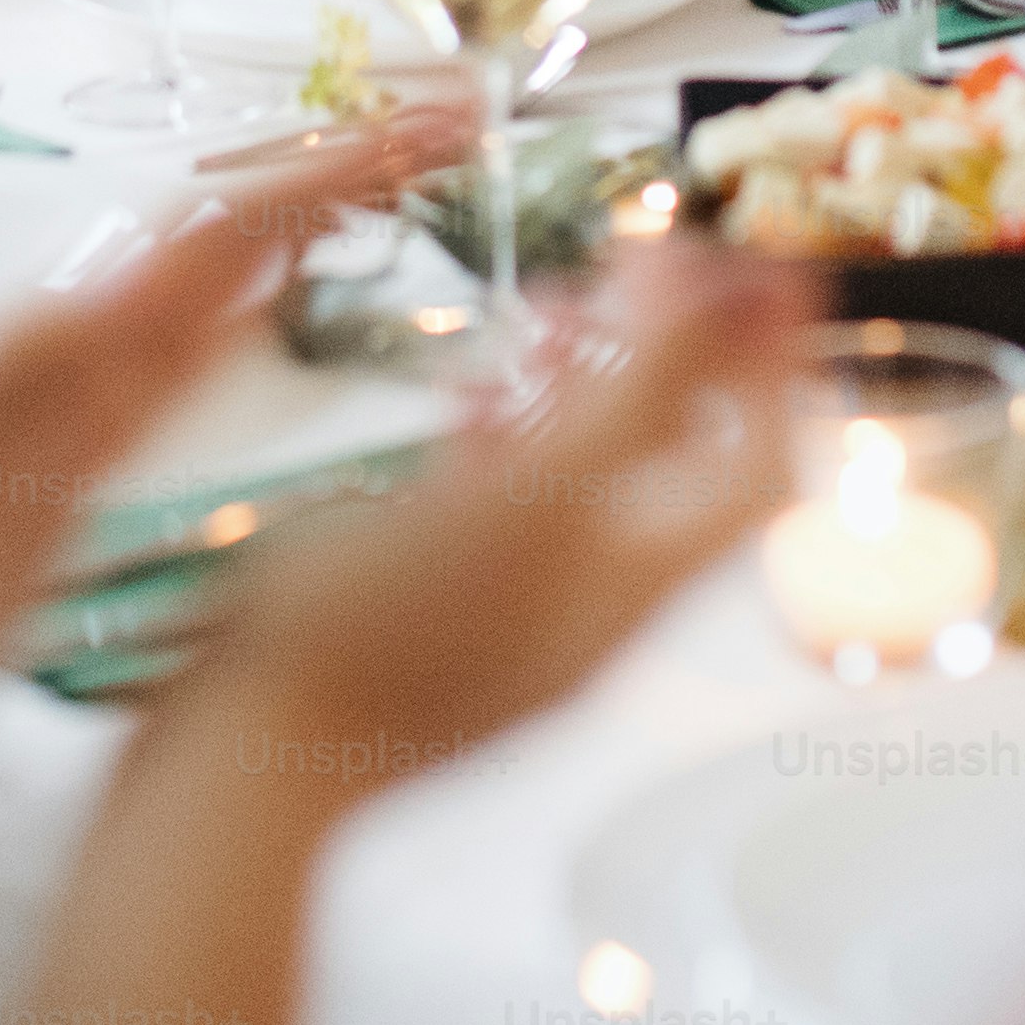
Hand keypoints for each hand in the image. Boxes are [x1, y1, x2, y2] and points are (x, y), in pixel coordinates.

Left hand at [0, 120, 434, 1009]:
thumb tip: (117, 276)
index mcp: (17, 369)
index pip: (200, 232)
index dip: (325, 169)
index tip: (442, 118)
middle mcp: (30, 379)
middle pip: (207, 237)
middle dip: (331, 169)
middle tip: (465, 124)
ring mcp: (35, 443)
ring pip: (198, 297)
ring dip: (303, 233)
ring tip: (415, 189)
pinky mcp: (38, 510)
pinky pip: (173, 384)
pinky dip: (254, 329)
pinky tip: (287, 332)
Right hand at [149, 240, 804, 787]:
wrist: (250, 758)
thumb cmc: (385, 633)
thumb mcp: (540, 495)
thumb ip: (640, 393)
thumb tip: (720, 288)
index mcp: (638, 583)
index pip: (754, 467)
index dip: (774, 367)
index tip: (760, 271)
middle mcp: (595, 603)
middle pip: (683, 469)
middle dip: (685, 358)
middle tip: (659, 266)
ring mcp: (516, 614)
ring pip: (590, 484)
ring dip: (594, 387)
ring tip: (561, 301)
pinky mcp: (435, 615)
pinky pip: (501, 514)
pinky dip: (504, 441)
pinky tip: (470, 398)